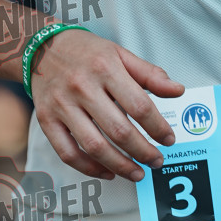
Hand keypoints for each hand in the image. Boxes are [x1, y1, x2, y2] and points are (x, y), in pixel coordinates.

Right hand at [30, 30, 184, 180]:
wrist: (42, 47)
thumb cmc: (85, 52)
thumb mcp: (120, 54)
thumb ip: (150, 74)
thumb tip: (178, 91)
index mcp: (105, 68)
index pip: (139, 105)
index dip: (158, 127)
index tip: (169, 139)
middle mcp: (82, 87)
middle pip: (119, 130)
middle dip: (143, 152)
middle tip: (157, 161)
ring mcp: (62, 106)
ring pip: (94, 146)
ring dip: (120, 166)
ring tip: (137, 173)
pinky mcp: (47, 120)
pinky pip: (68, 153)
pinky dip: (89, 168)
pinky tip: (107, 172)